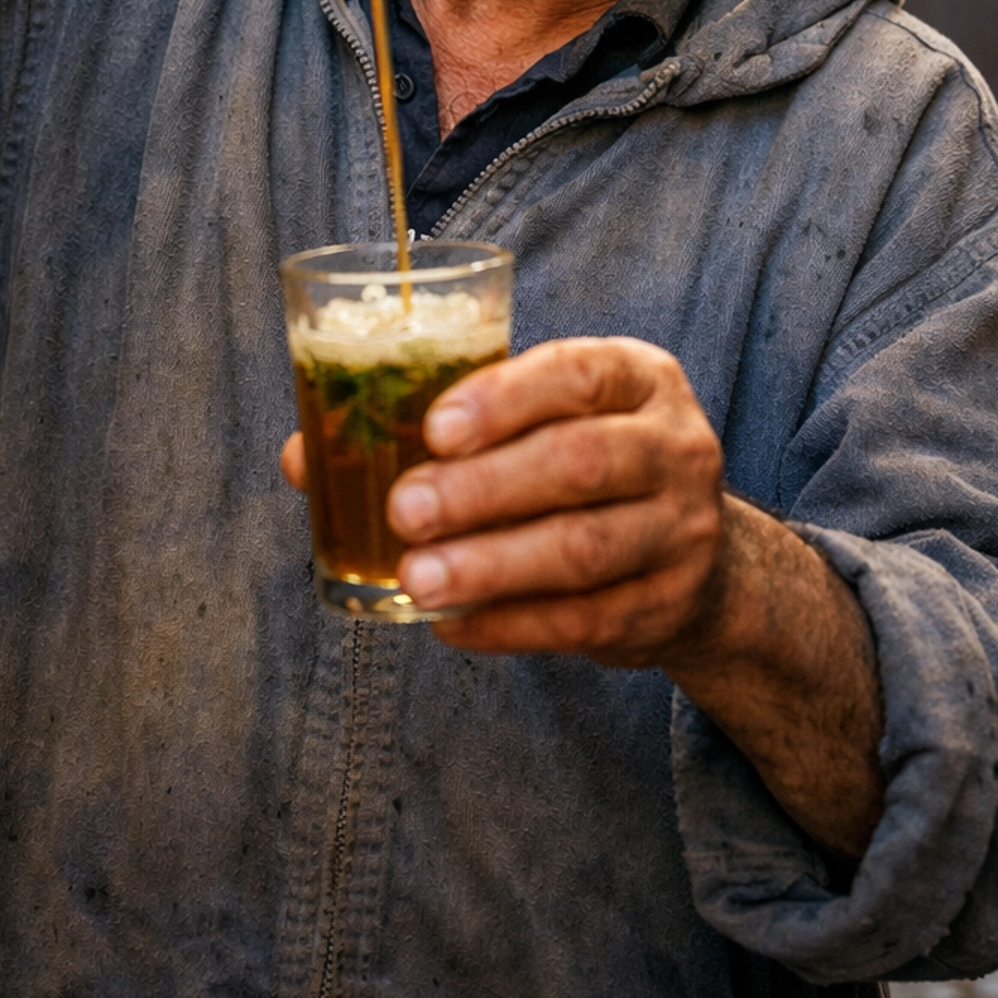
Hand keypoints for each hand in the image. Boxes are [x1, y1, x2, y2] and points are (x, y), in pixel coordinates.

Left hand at [279, 334, 885, 855]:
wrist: (694, 555)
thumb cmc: (582, 464)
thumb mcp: (538, 420)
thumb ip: (440, 427)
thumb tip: (303, 457)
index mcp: (637, 376)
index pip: (576, 373)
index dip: (504, 398)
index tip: (433, 428)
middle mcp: (674, 445)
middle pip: (578, 463)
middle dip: (483, 489)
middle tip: (404, 510)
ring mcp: (683, 530)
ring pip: (583, 548)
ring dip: (491, 565)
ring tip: (416, 577)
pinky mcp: (669, 606)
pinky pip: (582, 620)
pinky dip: (508, 624)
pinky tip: (449, 623)